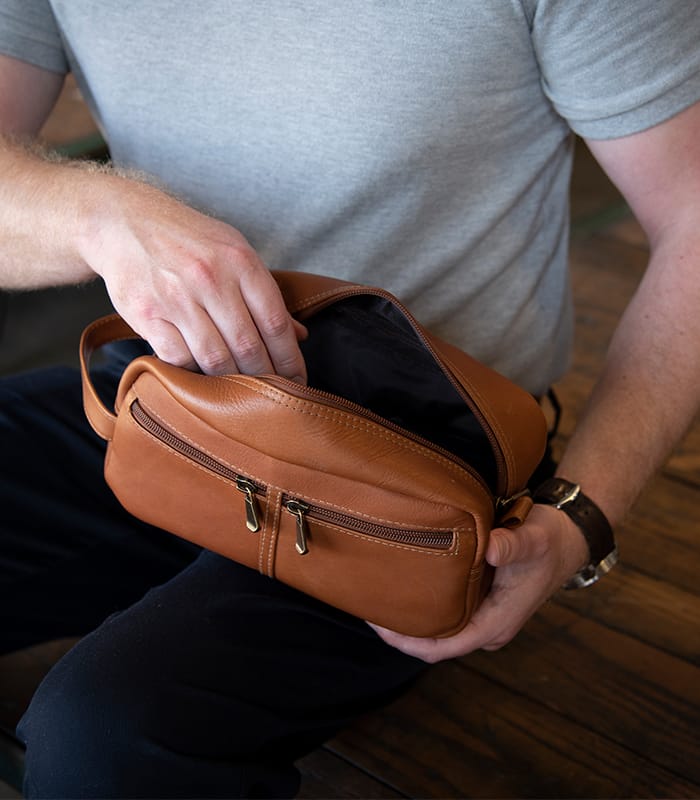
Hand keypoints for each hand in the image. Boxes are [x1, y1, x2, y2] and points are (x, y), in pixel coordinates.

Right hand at [77, 176, 307, 378]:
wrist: (124, 222)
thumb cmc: (187, 241)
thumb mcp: (233, 252)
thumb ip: (264, 294)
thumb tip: (298, 335)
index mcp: (240, 261)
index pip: (275, 323)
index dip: (289, 359)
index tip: (296, 381)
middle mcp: (210, 278)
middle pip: (247, 346)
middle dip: (264, 378)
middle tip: (270, 396)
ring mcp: (176, 297)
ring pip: (214, 358)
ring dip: (230, 381)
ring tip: (240, 391)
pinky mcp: (146, 314)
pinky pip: (178, 358)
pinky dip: (192, 371)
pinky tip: (200, 374)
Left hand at [369, 504, 588, 661]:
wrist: (566, 540)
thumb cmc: (549, 542)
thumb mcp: (534, 539)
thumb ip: (513, 544)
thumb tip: (490, 548)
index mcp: (496, 622)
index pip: (444, 647)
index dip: (408, 642)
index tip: (380, 625)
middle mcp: (487, 626)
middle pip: (435, 643)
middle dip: (401, 633)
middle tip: (367, 608)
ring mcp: (482, 616)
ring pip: (439, 629)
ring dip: (410, 620)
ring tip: (377, 599)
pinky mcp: (479, 602)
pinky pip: (444, 613)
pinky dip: (422, 606)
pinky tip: (402, 588)